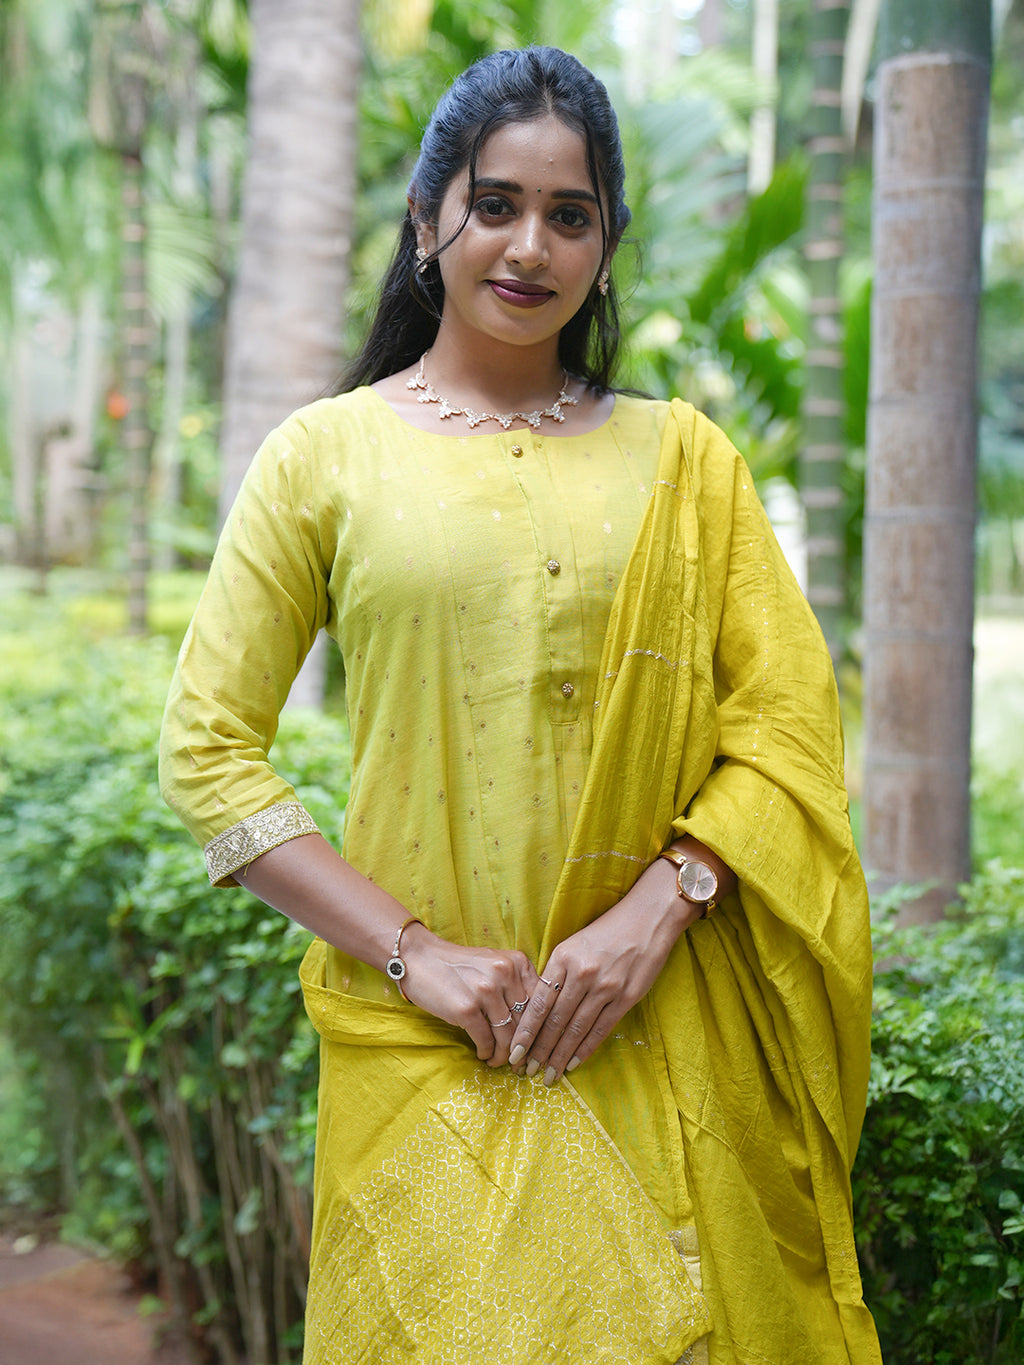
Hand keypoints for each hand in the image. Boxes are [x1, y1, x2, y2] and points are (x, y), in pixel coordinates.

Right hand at [399, 922, 540, 1065]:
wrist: (419, 958)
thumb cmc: (458, 965)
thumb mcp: (494, 964)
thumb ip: (516, 984)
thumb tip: (535, 1022)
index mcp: (517, 962)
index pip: (541, 1002)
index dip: (542, 1029)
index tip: (539, 1046)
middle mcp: (504, 974)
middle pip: (526, 1022)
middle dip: (524, 1047)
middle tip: (521, 1062)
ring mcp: (485, 991)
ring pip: (507, 1035)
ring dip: (504, 1055)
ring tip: (500, 1062)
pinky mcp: (466, 1009)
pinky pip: (486, 1040)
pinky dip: (487, 1052)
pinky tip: (484, 1055)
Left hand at [506, 857, 698, 1084]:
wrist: (647, 918)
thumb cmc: (605, 931)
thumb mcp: (572, 944)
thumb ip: (556, 973)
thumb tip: (538, 1007)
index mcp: (563, 958)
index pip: (539, 1003)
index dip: (525, 1032)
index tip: (514, 1052)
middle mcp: (582, 974)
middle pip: (555, 1021)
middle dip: (538, 1050)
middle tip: (525, 1072)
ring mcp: (605, 987)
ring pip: (576, 1030)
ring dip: (559, 1056)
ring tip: (547, 1075)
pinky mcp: (626, 997)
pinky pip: (601, 1029)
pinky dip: (585, 1049)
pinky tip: (572, 1064)